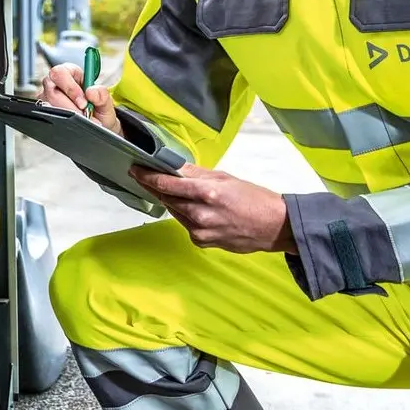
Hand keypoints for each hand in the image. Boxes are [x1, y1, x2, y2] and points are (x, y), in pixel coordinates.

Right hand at [38, 63, 122, 136]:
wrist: (98, 126)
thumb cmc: (99, 110)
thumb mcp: (106, 102)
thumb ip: (102, 95)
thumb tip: (91, 91)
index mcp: (71, 72)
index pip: (61, 73)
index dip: (70, 88)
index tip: (83, 103)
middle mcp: (56, 83)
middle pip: (51, 90)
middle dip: (68, 105)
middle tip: (83, 114)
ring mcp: (48, 97)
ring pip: (47, 105)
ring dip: (65, 115)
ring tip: (81, 119)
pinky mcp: (45, 111)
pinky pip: (47, 116)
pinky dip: (60, 121)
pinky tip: (72, 124)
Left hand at [130, 164, 295, 254]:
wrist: (274, 227)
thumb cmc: (254, 199)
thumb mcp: (225, 178)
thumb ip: (197, 174)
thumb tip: (174, 167)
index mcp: (207, 192)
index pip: (167, 183)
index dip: (147, 176)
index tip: (135, 169)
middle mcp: (200, 213)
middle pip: (166, 198)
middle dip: (154, 186)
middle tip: (144, 175)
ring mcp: (200, 230)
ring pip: (174, 211)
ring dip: (171, 200)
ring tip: (172, 190)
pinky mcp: (201, 242)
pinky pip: (185, 225)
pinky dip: (185, 215)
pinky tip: (195, 210)